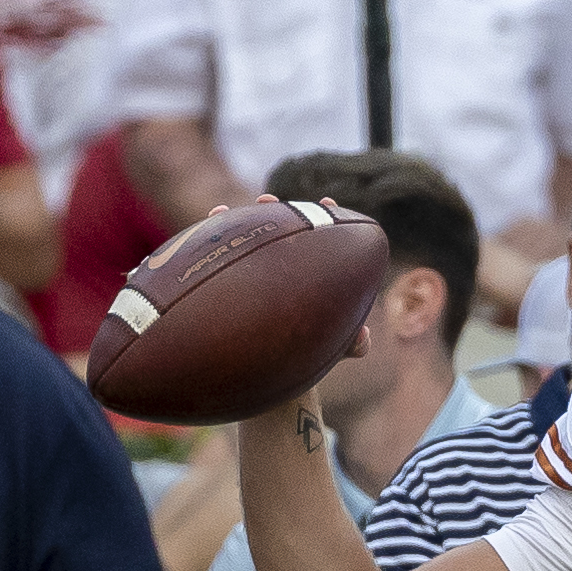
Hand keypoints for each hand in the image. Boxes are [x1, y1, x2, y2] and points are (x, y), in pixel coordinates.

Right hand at [214, 197, 372, 361]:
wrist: (275, 370)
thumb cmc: (308, 353)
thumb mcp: (333, 348)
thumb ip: (353, 344)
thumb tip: (362, 338)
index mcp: (312, 273)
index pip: (321, 236)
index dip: (324, 216)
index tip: (326, 203)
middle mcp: (284, 266)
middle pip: (282, 230)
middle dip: (274, 211)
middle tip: (266, 200)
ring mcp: (255, 272)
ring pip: (247, 239)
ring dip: (238, 220)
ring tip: (222, 210)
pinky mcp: (229, 282)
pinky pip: (217, 258)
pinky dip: (209, 239)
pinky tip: (209, 219)